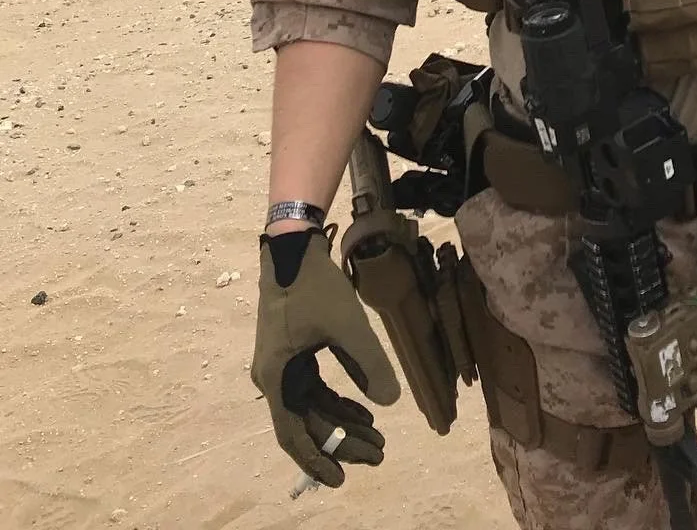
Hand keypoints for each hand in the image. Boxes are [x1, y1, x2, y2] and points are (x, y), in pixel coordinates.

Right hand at [251, 228, 400, 486]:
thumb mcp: (347, 325)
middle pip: (309, 422)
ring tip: (378, 437)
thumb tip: (390, 403)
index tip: (342, 479)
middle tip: (378, 454)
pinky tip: (367, 409)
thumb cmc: (315, 286)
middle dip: (343, 441)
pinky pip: (317, 387)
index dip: (318, 458)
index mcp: (276, 379)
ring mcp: (285, 365)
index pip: (295, 433)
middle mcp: (275, 378)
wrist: (294, 246)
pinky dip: (340, 399)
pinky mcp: (296, 351)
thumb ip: (369, 363)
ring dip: (344, 422)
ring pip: (315, 406)